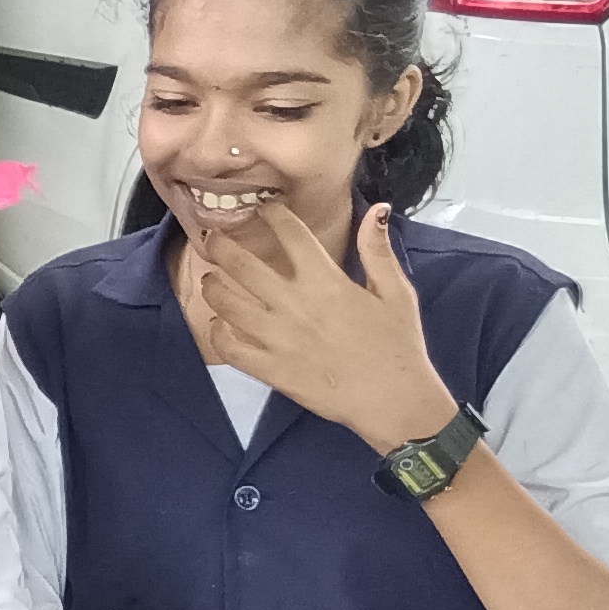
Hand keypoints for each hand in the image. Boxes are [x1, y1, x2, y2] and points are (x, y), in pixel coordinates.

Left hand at [195, 201, 459, 451]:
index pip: (290, 235)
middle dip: (220, 245)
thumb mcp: (396, 292)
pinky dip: (217, 333)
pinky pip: (230, 348)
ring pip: (228, 304)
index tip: (260, 209)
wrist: (393, 400)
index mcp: (326, 281)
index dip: (270, 216)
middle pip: (243, 266)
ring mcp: (277, 339)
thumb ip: (378, 250)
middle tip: (210, 237)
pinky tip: (216, 324)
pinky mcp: (270, 370)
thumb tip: (377, 209)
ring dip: (213, 286)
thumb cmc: (398, 345)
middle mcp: (295, 305)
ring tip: (210, 278)